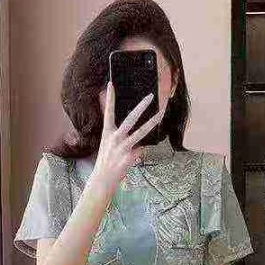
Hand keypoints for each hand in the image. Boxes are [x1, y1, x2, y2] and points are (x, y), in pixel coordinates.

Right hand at [89, 81, 162, 195]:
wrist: (102, 179)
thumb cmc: (106, 160)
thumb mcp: (106, 142)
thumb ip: (112, 129)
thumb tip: (121, 122)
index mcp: (107, 132)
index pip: (108, 112)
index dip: (109, 98)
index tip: (110, 85)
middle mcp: (115, 138)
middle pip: (130, 119)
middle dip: (141, 107)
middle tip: (150, 96)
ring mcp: (122, 148)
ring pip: (141, 132)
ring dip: (152, 122)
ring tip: (161, 114)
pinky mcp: (129, 158)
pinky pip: (141, 150)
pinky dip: (141, 151)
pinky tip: (136, 156)